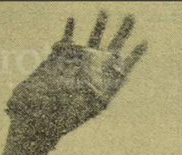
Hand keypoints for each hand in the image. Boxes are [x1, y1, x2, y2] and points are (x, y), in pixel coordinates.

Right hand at [6, 11, 145, 148]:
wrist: (37, 116)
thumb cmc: (62, 116)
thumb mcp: (84, 105)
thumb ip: (93, 90)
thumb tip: (95, 78)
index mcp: (104, 84)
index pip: (124, 66)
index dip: (135, 55)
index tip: (145, 41)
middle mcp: (93, 71)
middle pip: (113, 47)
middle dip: (123, 31)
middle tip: (131, 16)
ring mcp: (77, 63)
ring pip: (92, 40)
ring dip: (99, 26)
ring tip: (105, 11)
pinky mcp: (58, 59)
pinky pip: (66, 40)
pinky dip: (70, 30)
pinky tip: (73, 20)